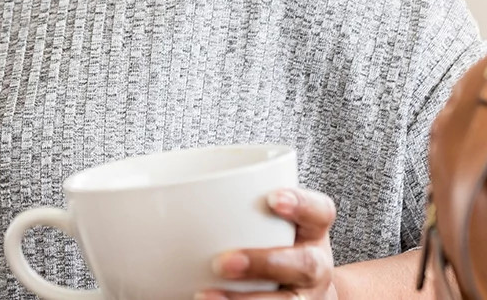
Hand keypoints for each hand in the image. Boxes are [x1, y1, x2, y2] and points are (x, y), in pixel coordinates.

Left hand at [197, 188, 336, 299]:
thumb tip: (168, 197)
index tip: (272, 198)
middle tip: (221, 263)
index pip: (319, 212)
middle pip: (305, 265)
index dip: (301, 204)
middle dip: (264, 264)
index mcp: (312, 231)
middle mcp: (316, 266)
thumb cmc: (273, 242)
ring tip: (205, 297)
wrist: (300, 289)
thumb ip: (240, 208)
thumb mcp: (270, 220)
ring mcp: (306, 297)